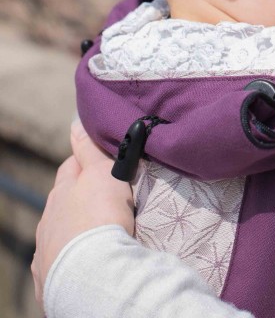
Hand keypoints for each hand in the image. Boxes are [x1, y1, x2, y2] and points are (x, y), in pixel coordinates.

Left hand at [31, 120, 134, 304]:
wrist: (90, 270)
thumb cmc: (100, 214)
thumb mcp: (102, 172)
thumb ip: (89, 149)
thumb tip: (76, 124)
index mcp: (61, 191)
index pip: (71, 167)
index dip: (86, 162)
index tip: (102, 163)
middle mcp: (49, 217)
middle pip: (62, 199)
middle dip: (78, 195)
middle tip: (103, 197)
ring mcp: (46, 247)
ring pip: (58, 229)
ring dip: (73, 227)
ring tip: (96, 231)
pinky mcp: (49, 275)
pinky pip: (58, 259)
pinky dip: (69, 254)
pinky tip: (82, 258)